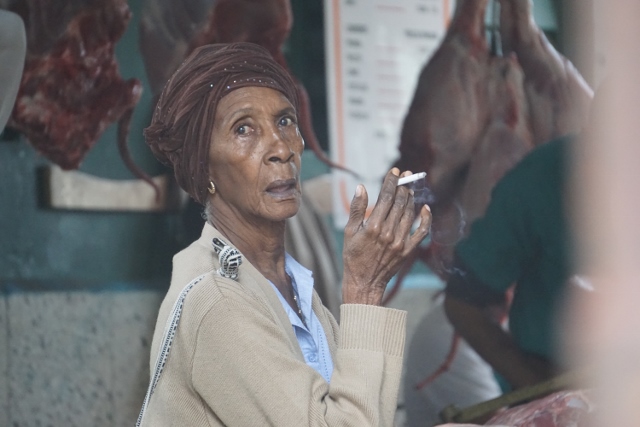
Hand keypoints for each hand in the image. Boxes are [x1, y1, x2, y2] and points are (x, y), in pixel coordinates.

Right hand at [342, 168, 431, 304]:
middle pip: (399, 203)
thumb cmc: (353, 256)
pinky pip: (421, 232)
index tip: (394, 171)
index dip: (391, 182)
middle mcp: (389, 233)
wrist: (364, 281)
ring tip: (409, 188)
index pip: (386, 198)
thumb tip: (361, 187)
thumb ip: (357, 209)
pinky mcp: (408, 250)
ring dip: (411, 198)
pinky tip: (425, 208)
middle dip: (403, 186)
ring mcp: (401, 242)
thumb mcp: (349, 232)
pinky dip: (425, 219)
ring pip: (410, 213)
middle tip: (405, 174)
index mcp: (374, 227)